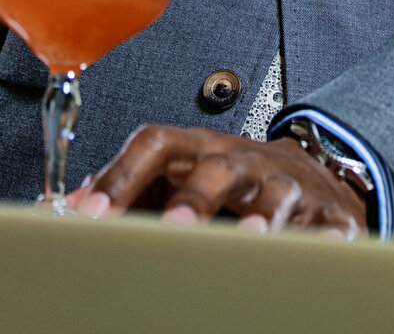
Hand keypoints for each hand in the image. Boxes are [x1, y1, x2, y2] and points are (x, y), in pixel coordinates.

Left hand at [69, 126, 366, 237]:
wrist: (312, 173)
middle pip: (216, 168)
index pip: (155, 144)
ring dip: (259, 217)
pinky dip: (320, 238)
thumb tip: (68, 207)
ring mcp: (284, 187)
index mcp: (197, 151)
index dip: (122, 175)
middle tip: (170, 227)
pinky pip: (325, 226)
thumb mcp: (180, 176)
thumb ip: (128, 189)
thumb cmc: (233, 180)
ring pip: (274, 196)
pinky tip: (310, 249)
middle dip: (193, 197)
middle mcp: (240, 162)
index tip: (91, 215)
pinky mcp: (324, 215)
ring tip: (246, 237)